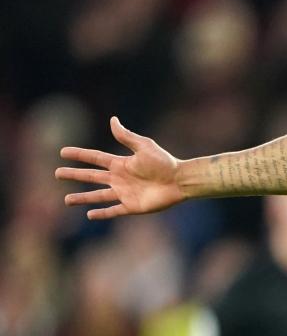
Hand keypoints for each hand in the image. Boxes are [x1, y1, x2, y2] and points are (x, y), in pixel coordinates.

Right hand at [56, 116, 184, 219]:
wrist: (180, 181)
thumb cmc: (165, 162)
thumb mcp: (144, 147)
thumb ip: (126, 137)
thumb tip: (112, 120)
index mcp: (121, 164)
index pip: (95, 158)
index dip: (79, 155)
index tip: (62, 152)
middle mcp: (120, 178)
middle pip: (91, 177)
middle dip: (74, 175)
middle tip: (57, 174)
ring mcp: (125, 193)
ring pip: (98, 196)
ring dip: (82, 198)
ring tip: (67, 200)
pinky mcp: (132, 206)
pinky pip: (113, 211)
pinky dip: (102, 213)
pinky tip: (89, 214)